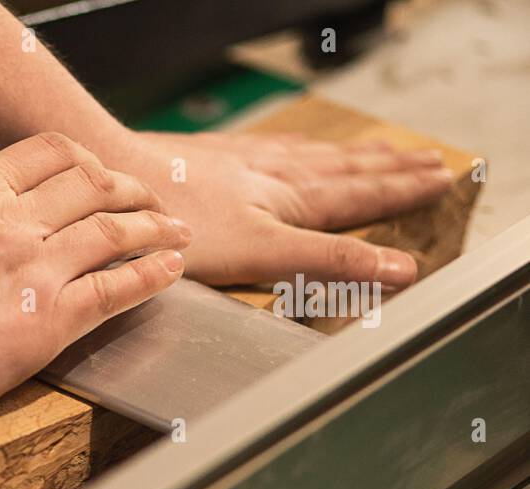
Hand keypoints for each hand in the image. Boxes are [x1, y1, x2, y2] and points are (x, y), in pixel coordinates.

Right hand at [0, 126, 190, 421]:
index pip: (45, 154)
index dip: (80, 159)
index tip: (94, 171)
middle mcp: (12, 221)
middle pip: (92, 185)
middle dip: (128, 187)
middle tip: (147, 198)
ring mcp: (35, 270)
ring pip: (115, 231)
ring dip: (154, 226)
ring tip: (177, 230)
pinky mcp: (49, 322)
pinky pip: (117, 290)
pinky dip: (151, 276)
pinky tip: (170, 271)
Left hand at [108, 130, 453, 288]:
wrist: (117, 177)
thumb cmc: (180, 224)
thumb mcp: (265, 254)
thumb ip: (328, 264)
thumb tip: (396, 271)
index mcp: (289, 202)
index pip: (359, 196)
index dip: (401, 193)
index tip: (440, 181)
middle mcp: (270, 176)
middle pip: (343, 170)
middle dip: (388, 169)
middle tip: (428, 159)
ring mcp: (237, 164)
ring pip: (309, 156)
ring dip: (350, 155)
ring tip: (378, 150)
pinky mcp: (205, 158)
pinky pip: (268, 148)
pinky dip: (294, 148)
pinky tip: (285, 150)